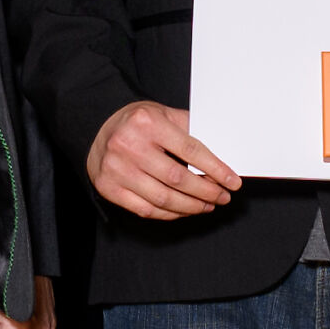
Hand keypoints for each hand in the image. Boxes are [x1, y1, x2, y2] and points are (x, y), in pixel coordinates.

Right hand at [90, 97, 239, 220]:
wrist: (97, 128)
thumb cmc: (137, 123)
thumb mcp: (163, 114)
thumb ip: (190, 131)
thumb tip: (222, 158)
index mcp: (147, 123)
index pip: (190, 150)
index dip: (216, 169)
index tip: (232, 182)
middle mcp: (129, 146)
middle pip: (178, 178)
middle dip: (206, 191)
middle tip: (223, 197)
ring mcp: (116, 169)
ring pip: (163, 198)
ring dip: (191, 207)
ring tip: (207, 205)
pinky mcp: (109, 188)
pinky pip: (146, 210)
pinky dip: (170, 214)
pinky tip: (184, 210)